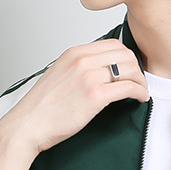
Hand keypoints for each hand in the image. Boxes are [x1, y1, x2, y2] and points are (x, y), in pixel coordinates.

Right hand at [0, 38, 149, 155]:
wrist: (29, 124)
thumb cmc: (43, 108)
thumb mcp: (60, 76)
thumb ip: (79, 69)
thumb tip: (98, 73)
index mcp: (74, 53)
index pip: (112, 44)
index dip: (127, 57)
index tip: (131, 70)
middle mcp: (82, 60)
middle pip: (124, 54)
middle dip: (137, 68)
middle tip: (139, 82)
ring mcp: (89, 76)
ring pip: (129, 69)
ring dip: (140, 81)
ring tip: (141, 92)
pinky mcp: (95, 96)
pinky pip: (128, 88)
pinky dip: (139, 92)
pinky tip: (141, 98)